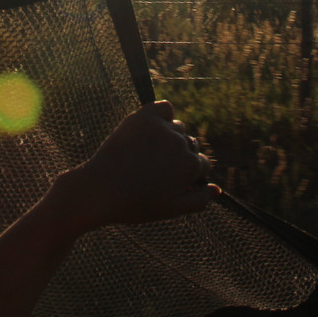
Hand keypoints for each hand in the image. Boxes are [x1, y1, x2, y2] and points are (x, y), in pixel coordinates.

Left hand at [58, 100, 219, 231]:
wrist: (99, 190)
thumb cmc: (135, 203)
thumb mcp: (171, 209)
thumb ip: (199, 200)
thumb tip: (217, 189)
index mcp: (191, 166)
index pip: (202, 164)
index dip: (188, 174)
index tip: (170, 180)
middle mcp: (181, 143)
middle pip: (190, 144)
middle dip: (179, 156)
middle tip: (156, 169)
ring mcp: (162, 128)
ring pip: (177, 128)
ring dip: (169, 137)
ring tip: (148, 154)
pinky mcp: (143, 117)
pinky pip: (164, 107)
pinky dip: (163, 114)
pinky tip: (152, 128)